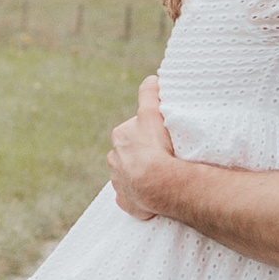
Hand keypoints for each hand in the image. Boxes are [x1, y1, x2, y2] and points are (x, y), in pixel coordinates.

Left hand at [107, 75, 179, 218]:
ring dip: (141, 175)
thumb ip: (149, 93)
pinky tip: (152, 196)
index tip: (158, 138)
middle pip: (130, 153)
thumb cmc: (157, 145)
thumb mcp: (152, 112)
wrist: (156, 182)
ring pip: (130, 175)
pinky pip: (131, 197)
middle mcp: (115, 159)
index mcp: (120, 136)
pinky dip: (139, 196)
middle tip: (164, 157)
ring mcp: (119, 182)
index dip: (146, 133)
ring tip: (161, 177)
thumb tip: (151, 79)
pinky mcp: (126, 201)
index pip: (132, 131)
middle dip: (143, 155)